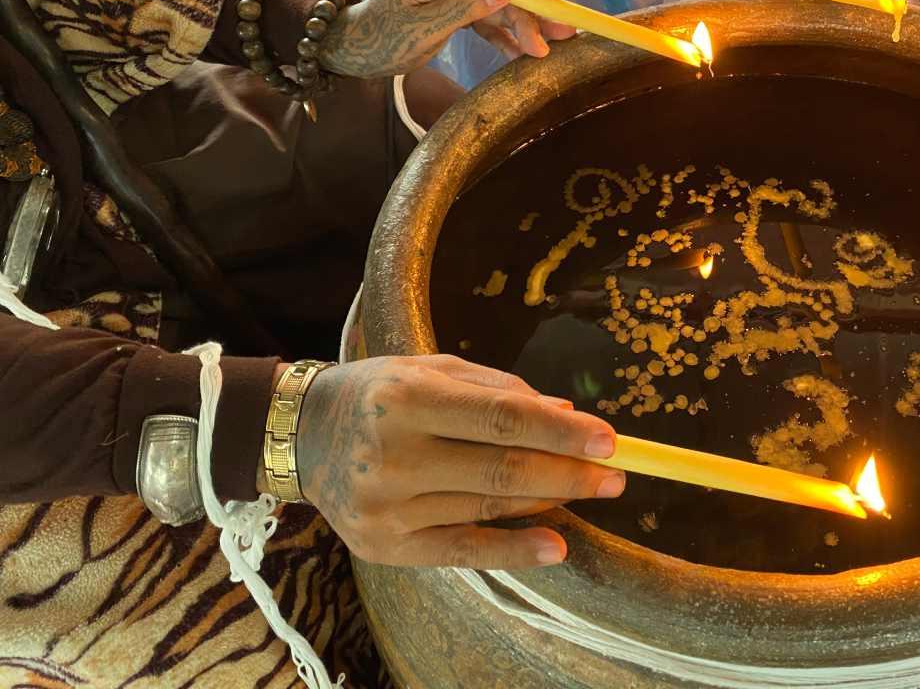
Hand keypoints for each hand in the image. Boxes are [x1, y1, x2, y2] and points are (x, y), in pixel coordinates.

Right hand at [293, 355, 622, 568]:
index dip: (560, 431)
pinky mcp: (384, 546)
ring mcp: (387, 505)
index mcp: (406, 398)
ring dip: (549, 503)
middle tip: (616, 475)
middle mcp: (393, 453)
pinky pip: (462, 551)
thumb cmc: (379, 393)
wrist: (300, 436)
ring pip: (488, 507)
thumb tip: (565, 411)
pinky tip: (555, 546)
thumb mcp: (431, 370)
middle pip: (502, 469)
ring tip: (590, 492)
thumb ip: (498, 389)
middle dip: (568, 473)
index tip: (608, 440)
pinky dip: (514, 551)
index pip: (502, 418)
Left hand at [318, 0, 577, 77]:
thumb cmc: (380, 40)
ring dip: (521, 26)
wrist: (349, 53)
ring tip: (547, 48)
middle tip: (562, 33)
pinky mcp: (451, 10)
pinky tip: (520, 53)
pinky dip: (502, 36)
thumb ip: (464, 7)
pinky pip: (484, 20)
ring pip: (497, 4)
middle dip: (531, 10)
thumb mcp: (423, 27)